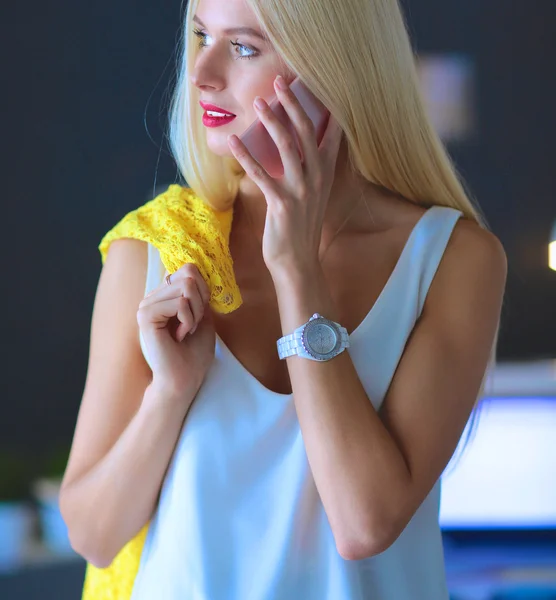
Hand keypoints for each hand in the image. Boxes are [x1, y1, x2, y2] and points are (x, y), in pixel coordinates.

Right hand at [137, 263, 214, 398]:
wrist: (184, 380)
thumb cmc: (194, 353)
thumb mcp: (203, 315)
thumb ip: (197, 292)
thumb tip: (192, 268)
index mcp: (165, 295)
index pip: (188, 268)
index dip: (203, 289)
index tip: (200, 314)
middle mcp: (153, 296)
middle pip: (189, 274)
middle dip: (200, 303)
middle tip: (191, 326)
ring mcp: (147, 305)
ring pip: (186, 287)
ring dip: (195, 313)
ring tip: (185, 331)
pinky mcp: (146, 316)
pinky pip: (179, 303)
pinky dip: (188, 320)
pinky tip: (179, 336)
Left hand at [227, 75, 343, 277]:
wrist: (299, 261)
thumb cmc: (300, 226)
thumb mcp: (310, 194)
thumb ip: (307, 168)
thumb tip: (293, 144)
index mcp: (326, 173)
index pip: (332, 132)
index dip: (323, 106)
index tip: (311, 83)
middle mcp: (318, 178)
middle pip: (308, 131)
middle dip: (293, 103)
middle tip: (279, 81)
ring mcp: (301, 191)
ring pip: (288, 147)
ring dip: (272, 122)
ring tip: (258, 103)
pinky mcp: (281, 203)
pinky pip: (261, 174)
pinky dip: (245, 156)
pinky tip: (233, 141)